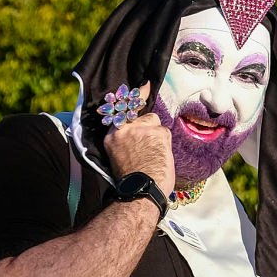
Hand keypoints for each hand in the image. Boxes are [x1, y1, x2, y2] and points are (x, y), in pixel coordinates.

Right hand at [102, 84, 174, 199]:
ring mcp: (140, 129)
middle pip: (141, 117)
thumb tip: (136, 137)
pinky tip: (161, 157)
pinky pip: (165, 132)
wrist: (141, 191)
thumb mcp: (117, 158)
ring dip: (157, 137)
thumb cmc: (131, 182)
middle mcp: (123, 129)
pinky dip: (166, 144)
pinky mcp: (155, 131)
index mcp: (111, 136)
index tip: (145, 86)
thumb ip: (124, 142)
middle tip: (150, 146)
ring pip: (155, 123)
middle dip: (148, 127)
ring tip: (154, 157)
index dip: (134, 98)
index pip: (120, 111)